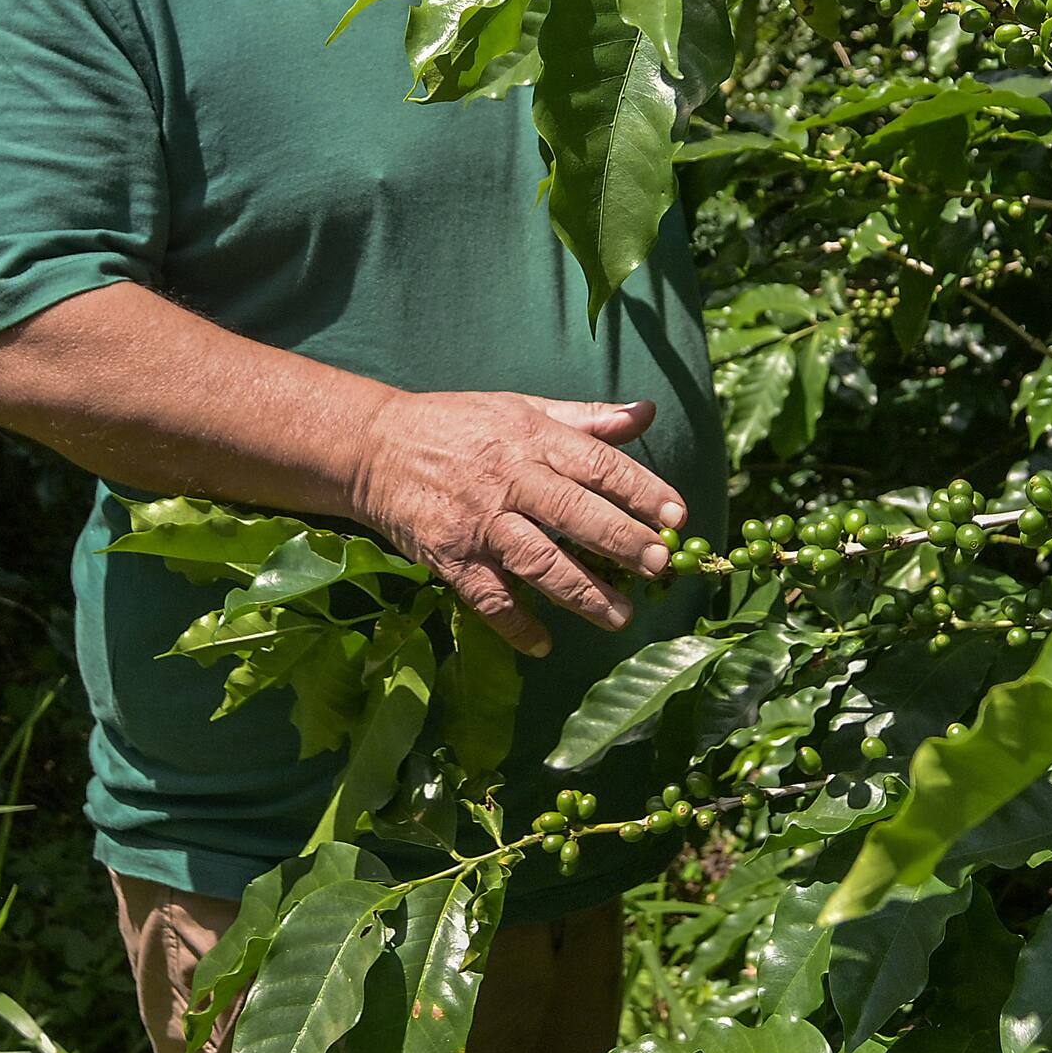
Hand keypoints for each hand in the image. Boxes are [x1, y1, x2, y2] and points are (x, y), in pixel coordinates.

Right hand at [348, 388, 686, 651]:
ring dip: (582, 593)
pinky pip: (489, 597)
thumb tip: (647, 411)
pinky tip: (543, 643)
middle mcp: (510, 478)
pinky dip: (515, 624)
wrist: (374, 447)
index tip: (678, 515)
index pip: (598, 465)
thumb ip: (586, 419)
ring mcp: (479, 521)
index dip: (642, 491)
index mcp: (533, 438)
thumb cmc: (458, 426)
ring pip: (538, 561)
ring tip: (620, 617)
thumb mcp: (521, 409)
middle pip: (575, 514)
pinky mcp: (449, 556)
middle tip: (661, 566)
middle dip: (622, 542)